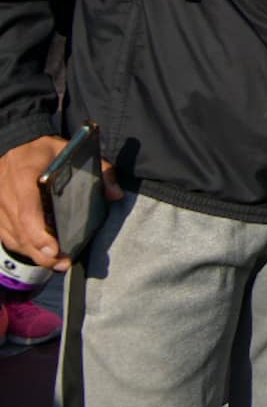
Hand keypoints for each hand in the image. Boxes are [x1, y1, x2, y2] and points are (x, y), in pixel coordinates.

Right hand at [0, 135, 121, 271]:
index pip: (28, 210)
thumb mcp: (73, 150)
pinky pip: (6, 235)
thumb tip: (116, 194)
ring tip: (56, 263)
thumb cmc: (46, 150)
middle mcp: (6, 193)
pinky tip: (40, 252)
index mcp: (25, 175)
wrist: (14, 143)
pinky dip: (22, 246)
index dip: (39, 234)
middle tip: (62, 264)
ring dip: (32, 252)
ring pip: (12, 236)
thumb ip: (99, 169)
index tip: (54, 250)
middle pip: (20, 230)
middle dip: (41, 251)